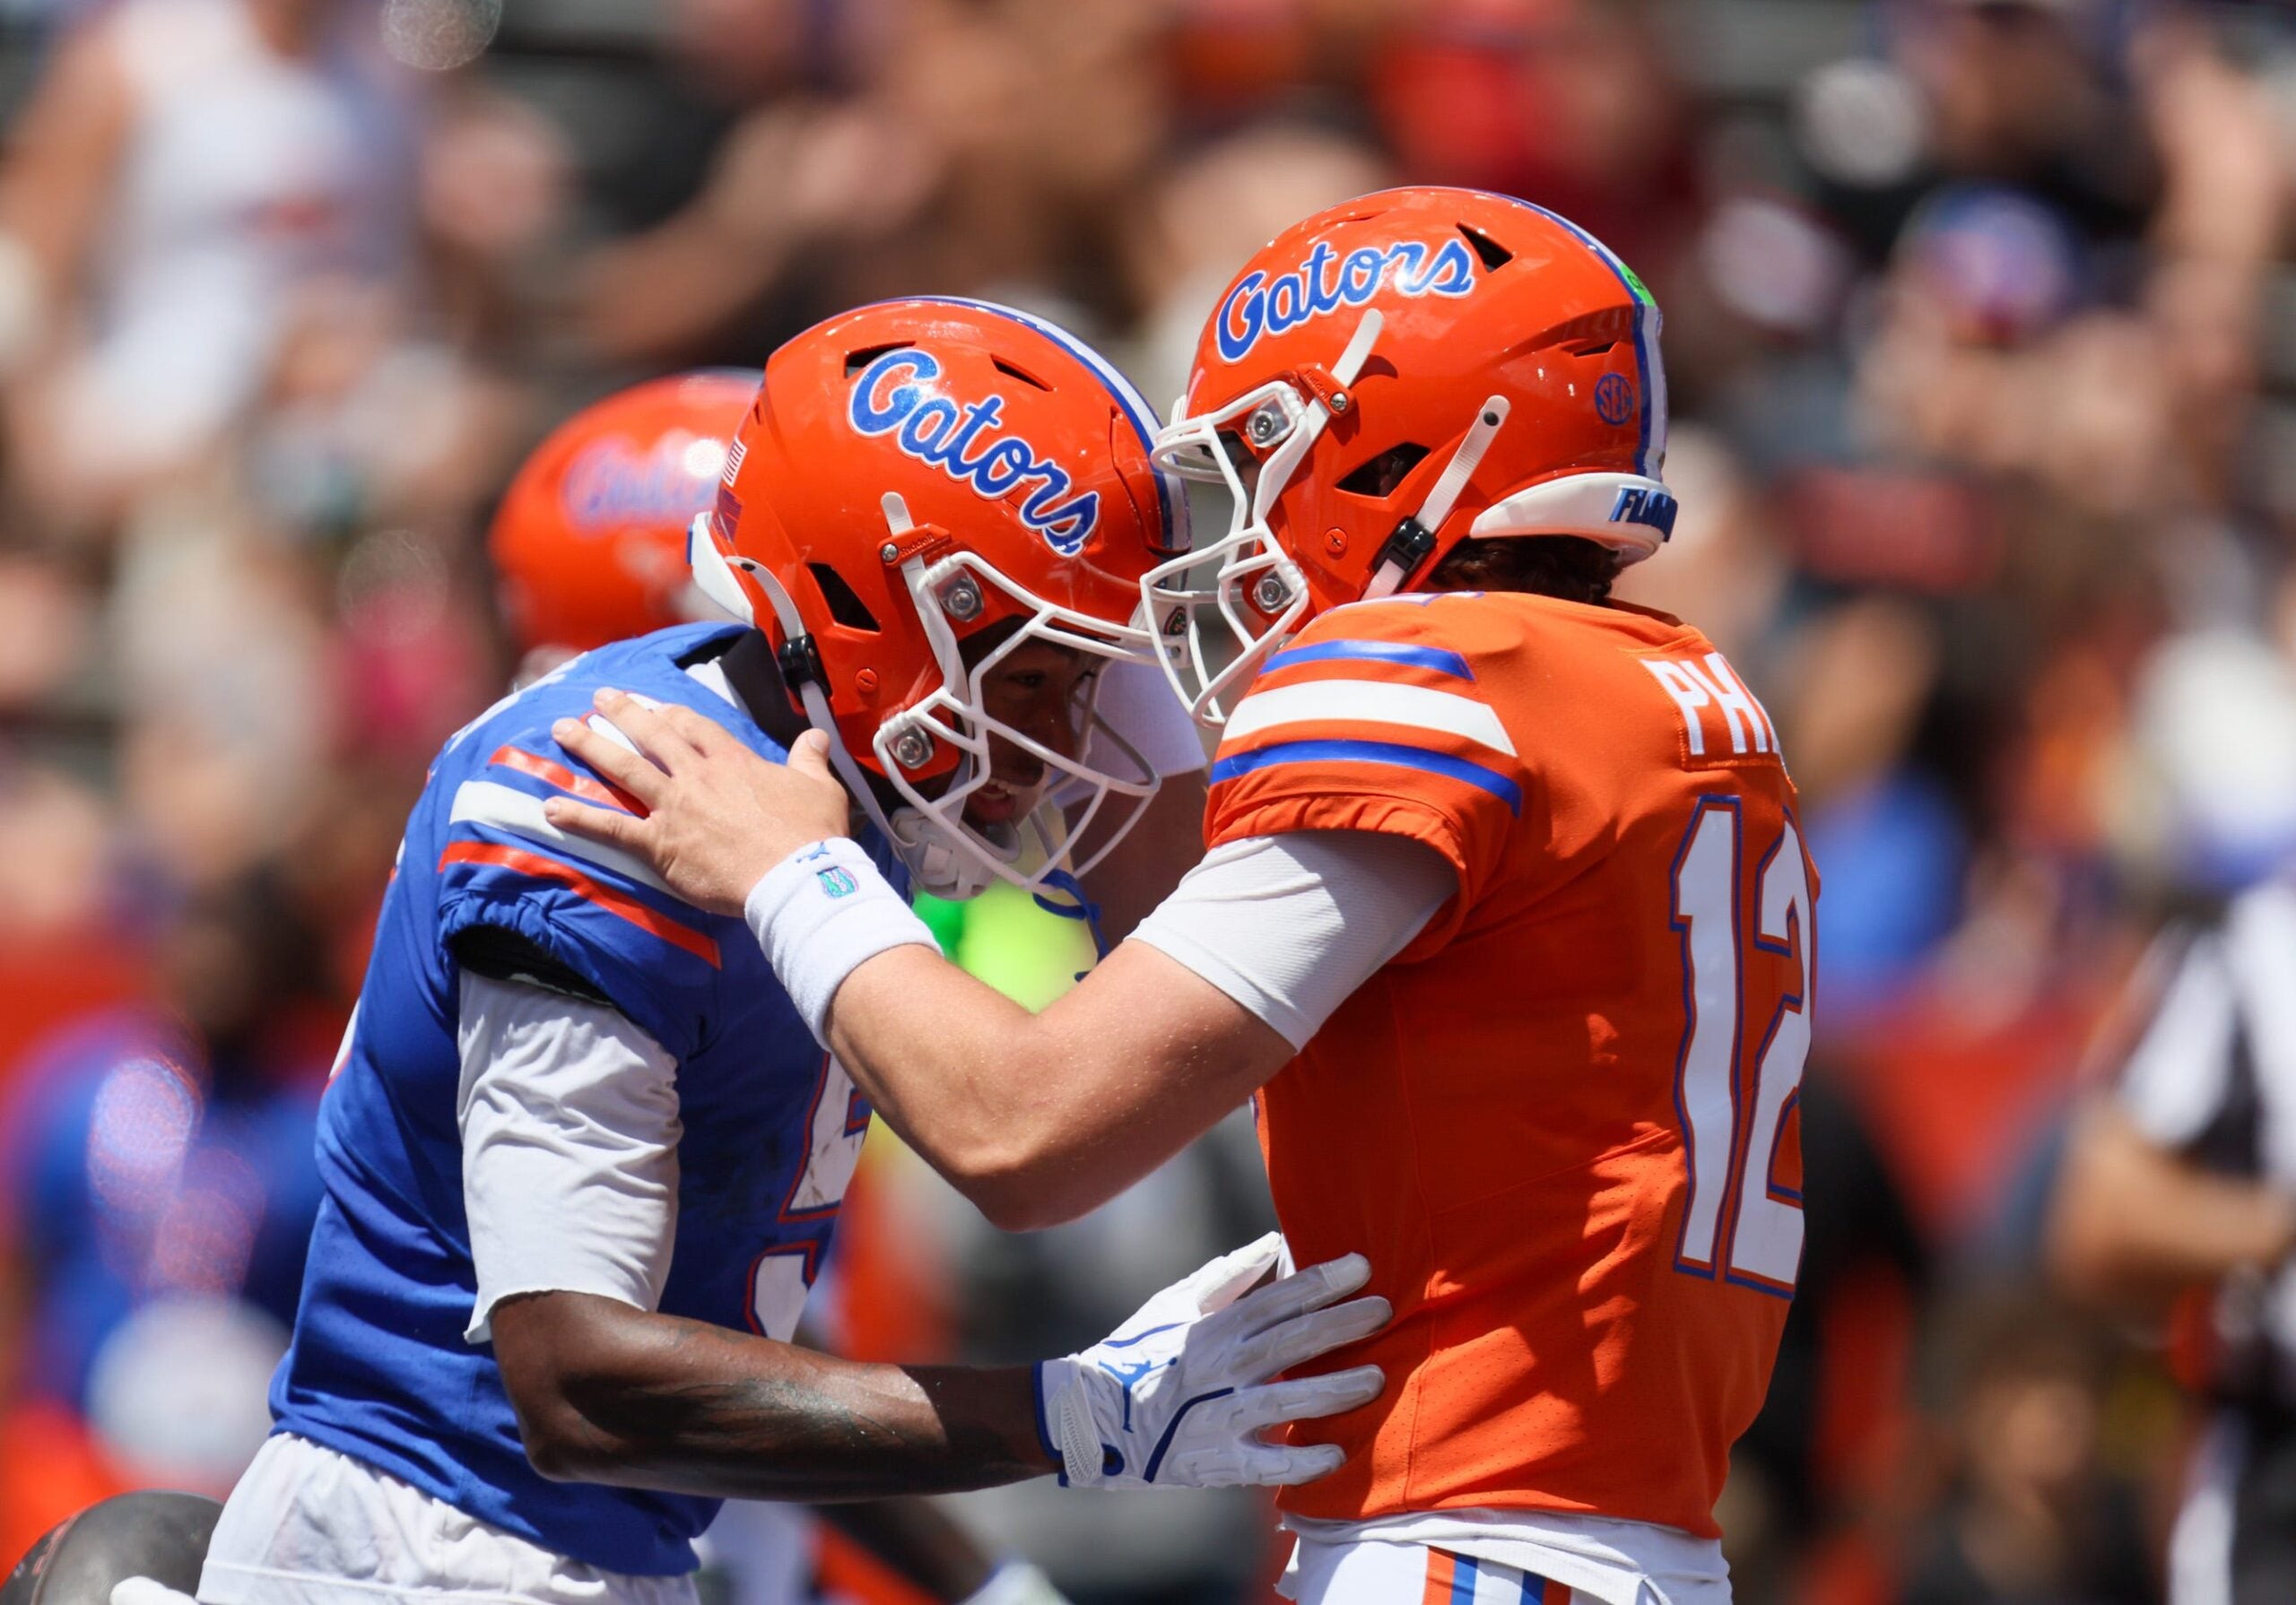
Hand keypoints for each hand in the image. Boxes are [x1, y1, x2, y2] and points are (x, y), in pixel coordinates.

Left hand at [543, 689, 850, 915]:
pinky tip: (551, 809)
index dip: (673, 714)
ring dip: (591, 746)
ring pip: (624, 768)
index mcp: (733, 761)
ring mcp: (674, 807)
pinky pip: (612, 826)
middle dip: (623, 713)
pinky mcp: (660, 842)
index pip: (695, 727)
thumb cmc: (810, 835)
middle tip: (600, 698)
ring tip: (563, 730)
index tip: (657, 707)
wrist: (794, 875)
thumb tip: (816, 737)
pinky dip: (580, 818)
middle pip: (652, 735)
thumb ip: (810, 759)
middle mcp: (697, 776)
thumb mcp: (820, 787)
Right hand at [1034, 1233, 1384, 1489]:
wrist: (1090, 1416)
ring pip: (1287, 1399)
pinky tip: (1337, 1455)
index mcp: (1215, 1327)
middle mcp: (1221, 1367)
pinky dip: (1302, 1462)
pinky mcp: (1216, 1461)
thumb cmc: (1140, 1352)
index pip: (1279, 1297)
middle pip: (1292, 1340)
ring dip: (1334, 1389)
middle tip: (1384, 1311)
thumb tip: (1276, 1242)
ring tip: (1375, 1379)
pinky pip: (1267, 1464)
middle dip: (1342, 1324)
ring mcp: (1219, 1415)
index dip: (1322, 1281)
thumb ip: (1230, 1276)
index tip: (1363, 1266)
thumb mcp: (1177, 1303)